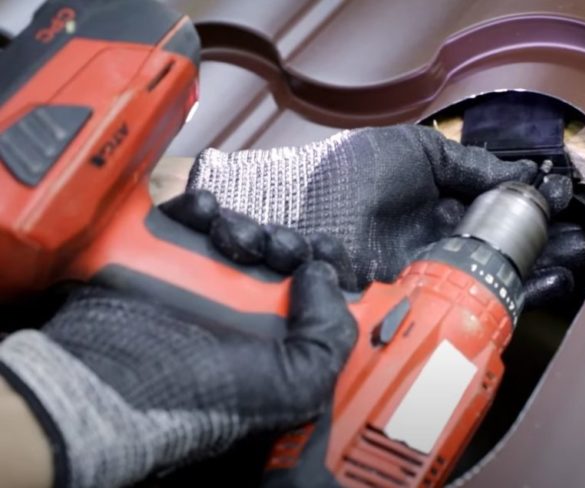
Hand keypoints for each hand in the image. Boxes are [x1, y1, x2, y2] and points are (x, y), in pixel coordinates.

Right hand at [0, 191, 356, 487]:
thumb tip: (323, 278)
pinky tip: (204, 213)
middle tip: (279, 249)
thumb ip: (329, 335)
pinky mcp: (157, 259)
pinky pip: (185, 218)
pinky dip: (198, 207)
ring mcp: (196, 286)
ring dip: (243, 227)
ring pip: (237, 235)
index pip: (315, 298)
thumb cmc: (202, 396)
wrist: (107, 383)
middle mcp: (238, 315)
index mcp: (274, 346)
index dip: (328, 269)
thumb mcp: (295, 385)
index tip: (331, 251)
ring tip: (235, 239)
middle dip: (285, 244)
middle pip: (278, 259)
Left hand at [187, 124, 581, 306]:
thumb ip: (467, 165)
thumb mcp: (416, 153)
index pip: (494, 210)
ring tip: (566, 264)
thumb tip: (515, 173)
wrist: (303, 211)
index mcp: (435, 202)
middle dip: (539, 247)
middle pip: (499, 248)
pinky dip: (502, 298)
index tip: (558, 208)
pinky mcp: (416, 300)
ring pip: (489, 277)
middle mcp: (435, 239)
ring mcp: (427, 271)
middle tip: (575, 244)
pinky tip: (533, 287)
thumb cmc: (349, 174)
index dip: (528, 210)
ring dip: (531, 272)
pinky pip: (465, 301)